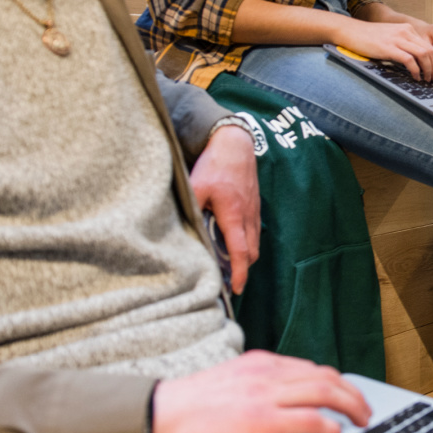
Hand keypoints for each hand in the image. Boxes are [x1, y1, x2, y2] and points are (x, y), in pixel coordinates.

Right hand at [151, 352, 373, 432]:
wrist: (157, 414)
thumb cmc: (187, 407)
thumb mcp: (229, 384)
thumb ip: (256, 387)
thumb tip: (282, 403)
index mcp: (259, 363)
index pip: (310, 368)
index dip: (336, 383)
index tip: (347, 395)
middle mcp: (267, 373)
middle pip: (326, 376)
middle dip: (352, 394)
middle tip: (364, 411)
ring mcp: (266, 394)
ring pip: (327, 391)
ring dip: (352, 407)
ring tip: (361, 423)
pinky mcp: (261, 419)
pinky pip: (312, 419)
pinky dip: (333, 429)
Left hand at [190, 123, 258, 293]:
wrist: (236, 144)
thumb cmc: (216, 164)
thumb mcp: (196, 186)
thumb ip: (190, 208)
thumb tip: (178, 230)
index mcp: (233, 215)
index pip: (240, 251)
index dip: (238, 273)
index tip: (235, 289)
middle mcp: (248, 216)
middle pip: (251, 252)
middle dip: (242, 269)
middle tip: (229, 281)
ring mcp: (254, 211)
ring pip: (255, 242)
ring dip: (245, 256)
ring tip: (230, 265)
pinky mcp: (254, 205)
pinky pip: (254, 231)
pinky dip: (247, 243)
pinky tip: (233, 241)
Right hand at [339, 18, 432, 80]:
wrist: (350, 31)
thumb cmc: (367, 37)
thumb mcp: (390, 38)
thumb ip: (402, 46)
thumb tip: (414, 63)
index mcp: (407, 29)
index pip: (429, 46)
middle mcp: (406, 32)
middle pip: (430, 51)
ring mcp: (398, 39)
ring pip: (424, 55)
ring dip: (428, 70)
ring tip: (427, 80)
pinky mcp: (389, 47)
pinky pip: (409, 60)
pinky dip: (416, 71)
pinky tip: (415, 77)